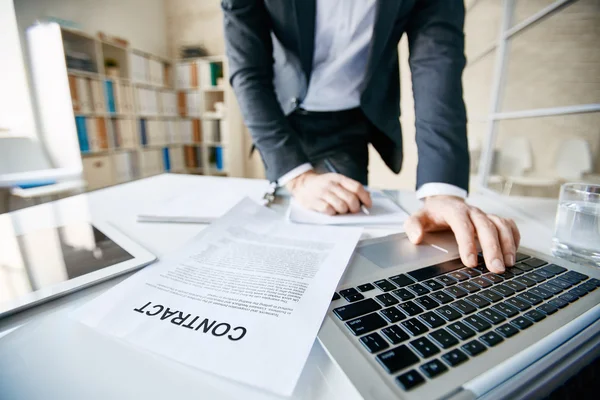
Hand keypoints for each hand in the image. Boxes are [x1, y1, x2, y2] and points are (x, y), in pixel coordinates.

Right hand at [286, 171, 371, 214]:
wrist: (302, 184)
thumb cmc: (323, 185)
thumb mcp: (337, 181)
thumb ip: (351, 188)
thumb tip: (367, 198)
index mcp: (339, 178)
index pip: (357, 187)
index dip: (365, 198)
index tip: (368, 205)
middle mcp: (331, 184)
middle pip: (351, 199)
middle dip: (355, 208)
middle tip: (352, 210)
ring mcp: (322, 193)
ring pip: (341, 206)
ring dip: (343, 211)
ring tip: (340, 210)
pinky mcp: (314, 201)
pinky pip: (329, 210)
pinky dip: (332, 213)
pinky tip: (330, 210)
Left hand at [404, 195, 520, 272]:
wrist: (443, 202)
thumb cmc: (431, 214)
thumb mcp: (417, 217)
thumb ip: (413, 226)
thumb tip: (416, 237)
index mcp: (453, 210)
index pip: (462, 225)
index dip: (468, 243)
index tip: (470, 262)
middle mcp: (472, 211)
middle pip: (486, 226)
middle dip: (493, 248)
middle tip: (496, 268)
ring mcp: (484, 214)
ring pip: (501, 225)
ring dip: (507, 244)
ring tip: (508, 264)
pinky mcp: (493, 219)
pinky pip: (509, 224)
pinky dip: (514, 237)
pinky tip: (514, 253)